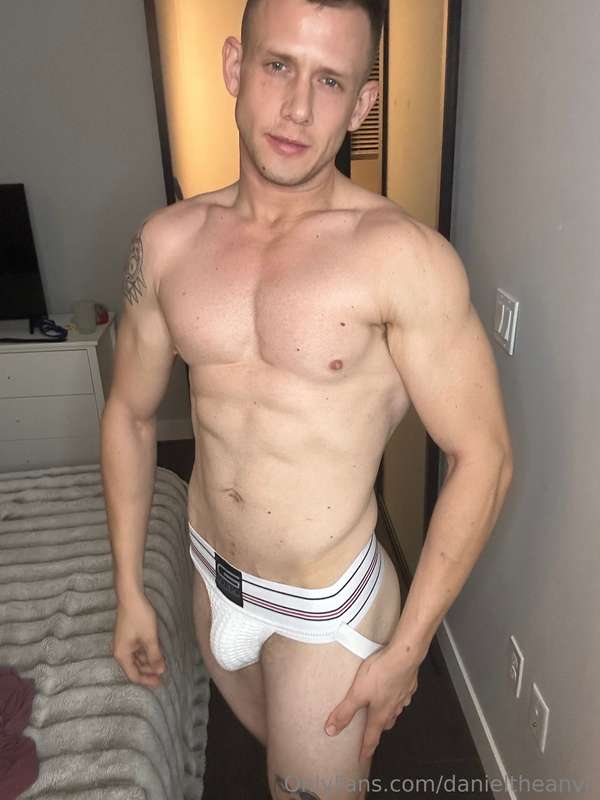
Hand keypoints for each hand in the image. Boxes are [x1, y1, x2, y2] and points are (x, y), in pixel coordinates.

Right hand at [112, 594, 166, 687]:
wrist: (130, 596)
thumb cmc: (138, 616)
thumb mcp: (149, 638)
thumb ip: (155, 656)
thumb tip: (160, 671)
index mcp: (122, 655)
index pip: (134, 675)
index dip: (147, 680)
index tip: (160, 682)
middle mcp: (121, 651)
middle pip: (135, 667)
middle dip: (149, 670)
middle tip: (164, 670)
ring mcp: (124, 642)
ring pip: (137, 658)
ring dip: (149, 660)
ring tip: (163, 659)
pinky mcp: (128, 635)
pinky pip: (137, 649)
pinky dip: (147, 652)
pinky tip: (157, 649)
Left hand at [324, 645, 418, 760]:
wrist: (404, 656)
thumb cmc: (381, 672)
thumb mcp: (357, 693)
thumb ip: (344, 712)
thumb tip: (331, 730)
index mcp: (380, 714)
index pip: (372, 737)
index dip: (366, 749)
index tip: (363, 757)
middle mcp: (394, 708)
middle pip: (385, 724)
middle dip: (377, 728)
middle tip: (370, 730)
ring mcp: (403, 696)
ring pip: (395, 710)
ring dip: (388, 711)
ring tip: (380, 708)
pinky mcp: (409, 684)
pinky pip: (402, 695)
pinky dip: (397, 696)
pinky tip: (393, 688)